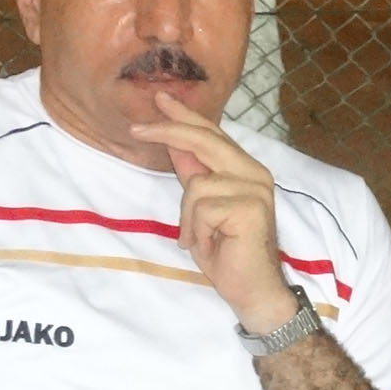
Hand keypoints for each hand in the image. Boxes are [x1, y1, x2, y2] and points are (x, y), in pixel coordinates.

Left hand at [130, 90, 293, 332]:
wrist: (252, 290)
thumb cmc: (227, 253)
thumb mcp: (201, 208)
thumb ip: (194, 174)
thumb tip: (175, 141)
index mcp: (245, 169)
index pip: (212, 134)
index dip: (185, 115)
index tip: (161, 98)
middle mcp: (254, 173)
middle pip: (204, 141)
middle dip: (167, 132)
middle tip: (135, 129)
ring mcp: (255, 189)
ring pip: (196, 184)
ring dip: (188, 218)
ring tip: (199, 239)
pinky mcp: (250, 208)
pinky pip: (202, 208)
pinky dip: (196, 231)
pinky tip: (210, 246)